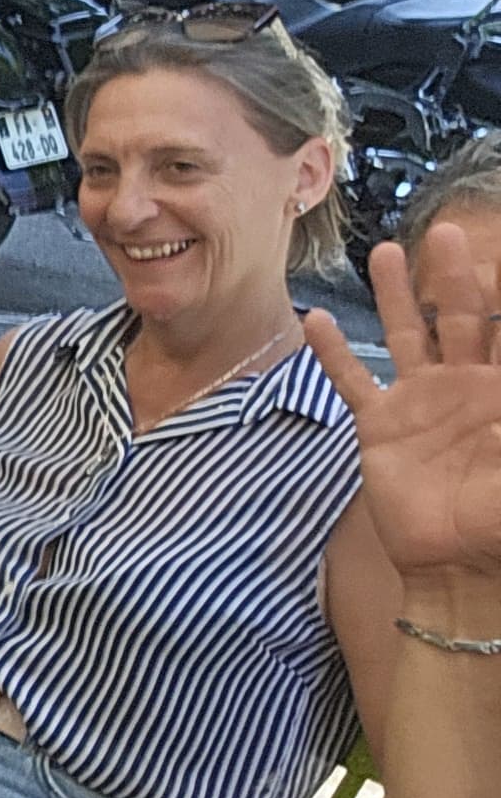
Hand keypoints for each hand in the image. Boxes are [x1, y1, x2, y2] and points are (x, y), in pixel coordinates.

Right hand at [309, 224, 500, 582]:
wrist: (457, 564)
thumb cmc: (500, 520)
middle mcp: (466, 386)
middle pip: (463, 318)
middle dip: (457, 276)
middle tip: (450, 233)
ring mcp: (421, 402)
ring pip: (408, 335)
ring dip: (398, 294)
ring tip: (388, 251)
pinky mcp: (382, 426)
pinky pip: (353, 382)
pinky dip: (334, 352)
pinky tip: (315, 318)